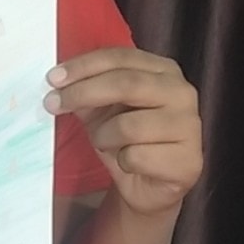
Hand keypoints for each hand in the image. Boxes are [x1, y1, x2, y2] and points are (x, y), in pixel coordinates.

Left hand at [44, 47, 202, 216]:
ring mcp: (190, 127)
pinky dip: (122, 161)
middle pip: (127, 84)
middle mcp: (182, 93)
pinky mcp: (188, 161)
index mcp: (163, 70)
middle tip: (52, 103)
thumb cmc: (125, 139)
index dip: (83, 66)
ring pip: (129, 125)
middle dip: (83, 92)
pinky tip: (129, 163)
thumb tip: (57, 81)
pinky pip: (137, 157)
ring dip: (103, 136)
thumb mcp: (100, 109)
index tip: (52, 78)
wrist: (146, 186)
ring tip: (104, 142)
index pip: (120, 57)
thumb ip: (85, 90)